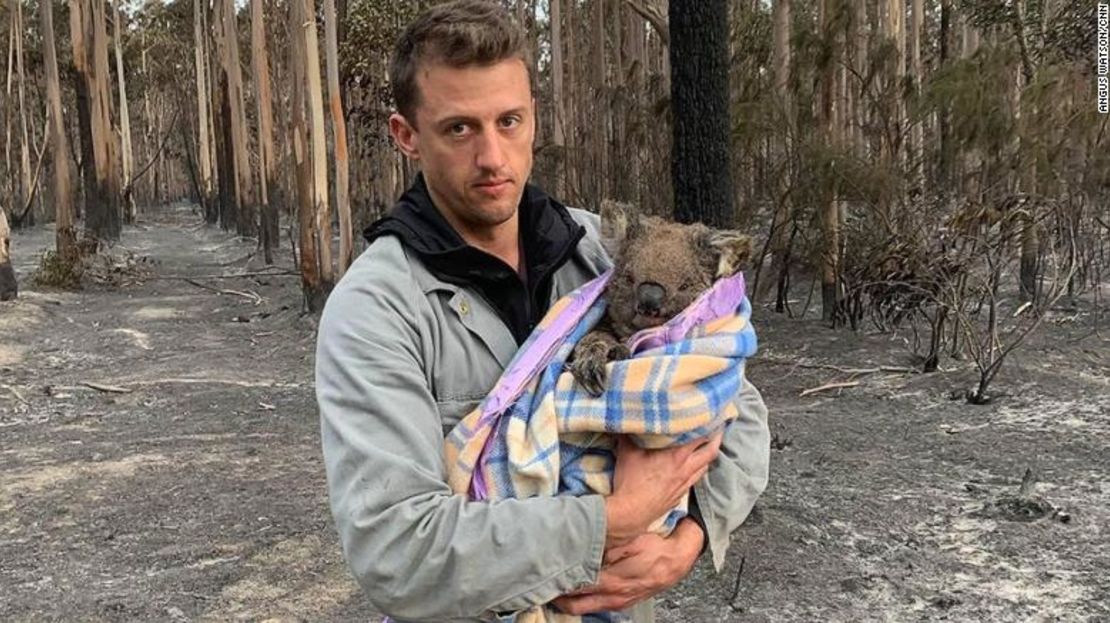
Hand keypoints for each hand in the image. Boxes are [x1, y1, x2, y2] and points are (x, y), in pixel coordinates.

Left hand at [552, 518, 704, 614]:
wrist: (678, 559)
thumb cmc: (655, 547)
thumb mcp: (630, 540)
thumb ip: (605, 545)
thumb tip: (583, 544)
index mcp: (610, 582)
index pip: (574, 588)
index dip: (556, 583)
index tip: (541, 575)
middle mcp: (612, 597)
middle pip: (573, 605)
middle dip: (556, 597)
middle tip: (541, 584)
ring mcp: (617, 602)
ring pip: (584, 608)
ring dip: (569, 599)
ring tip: (555, 585)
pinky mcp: (622, 601)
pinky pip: (596, 605)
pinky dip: (583, 598)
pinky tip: (577, 587)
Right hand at [604, 431, 722, 546]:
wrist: (630, 514)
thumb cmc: (630, 483)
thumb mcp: (627, 453)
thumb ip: (629, 435)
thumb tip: (627, 422)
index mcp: (677, 456)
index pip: (701, 437)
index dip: (708, 424)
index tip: (712, 415)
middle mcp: (686, 469)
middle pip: (711, 452)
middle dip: (717, 438)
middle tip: (718, 427)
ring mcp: (685, 484)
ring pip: (705, 466)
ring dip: (707, 455)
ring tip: (705, 445)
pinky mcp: (680, 495)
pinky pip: (694, 478)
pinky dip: (696, 469)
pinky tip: (690, 466)